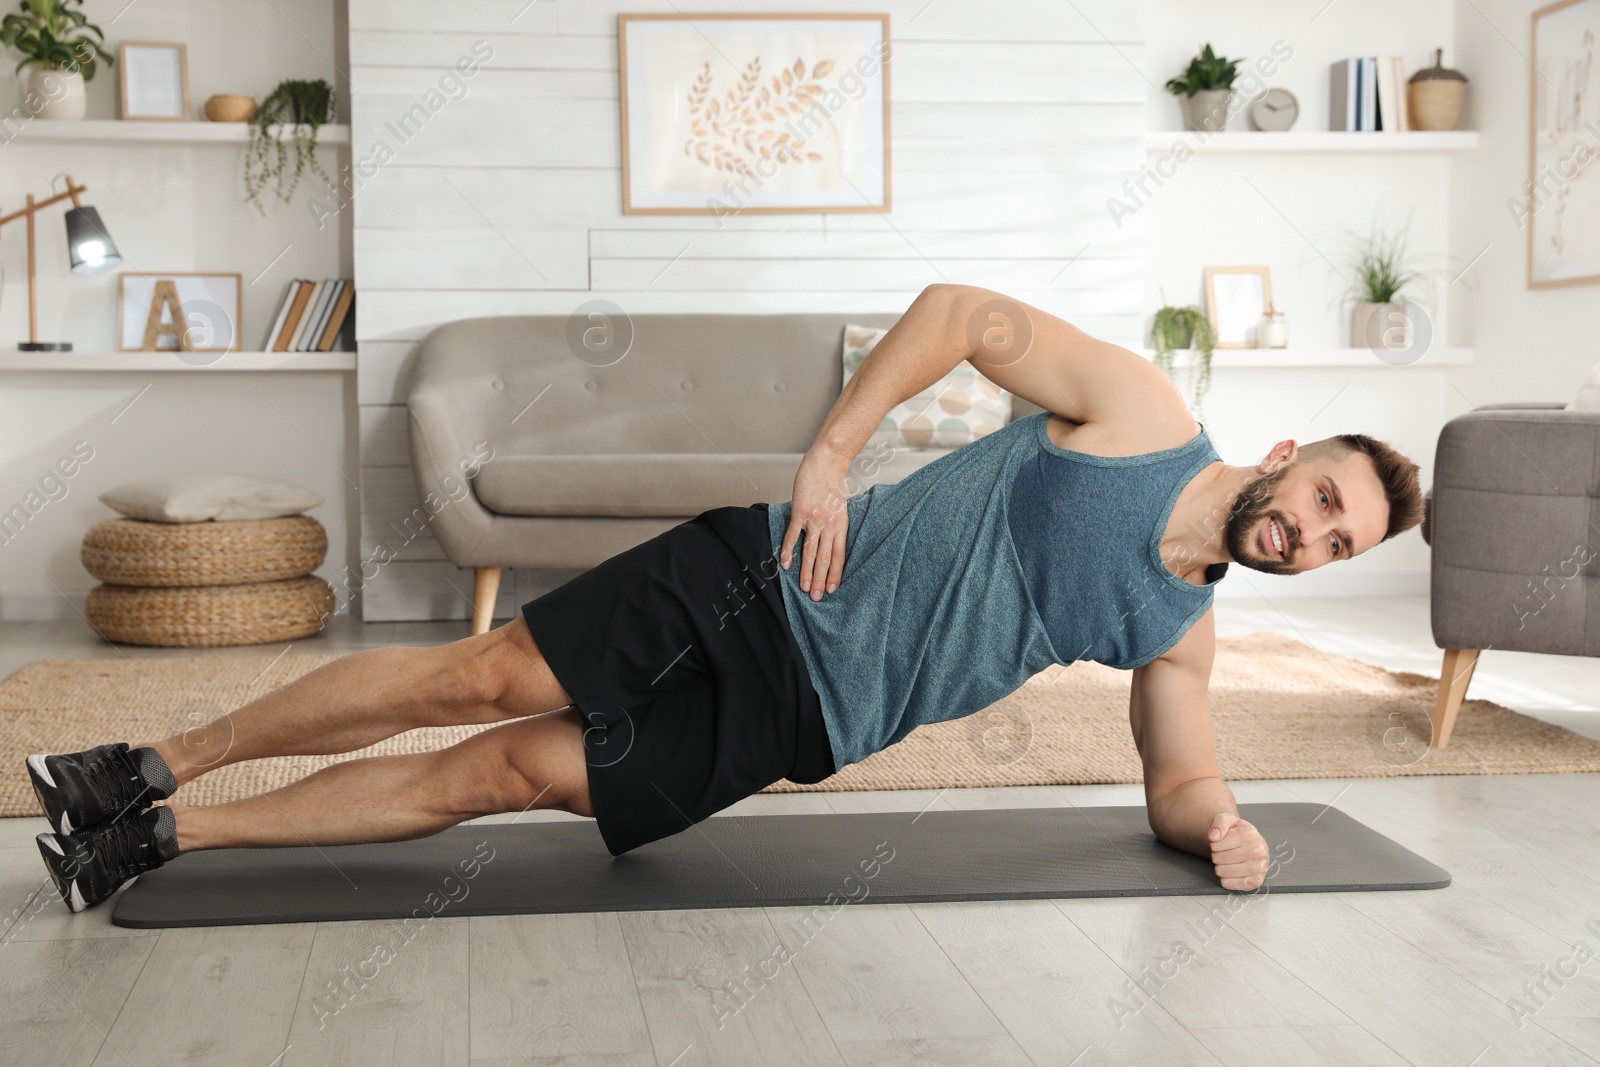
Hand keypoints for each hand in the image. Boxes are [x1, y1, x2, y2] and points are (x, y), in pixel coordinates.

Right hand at [780, 450, 851, 600]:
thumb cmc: (833, 484)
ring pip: (810, 551)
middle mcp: (829, 525)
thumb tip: (831, 543)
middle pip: (824, 558)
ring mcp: (814, 519)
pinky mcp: (800, 512)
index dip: (835, 574)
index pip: (839, 556)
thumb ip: (836, 525)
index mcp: (841, 525)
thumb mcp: (842, 507)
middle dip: (820, 579)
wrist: (826, 464)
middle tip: (816, 597)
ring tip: (804, 588)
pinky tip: (785, 564)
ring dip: (806, 571)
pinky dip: (788, 550)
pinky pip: (792, 535)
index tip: (831, 590)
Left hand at [1208, 812, 1268, 890]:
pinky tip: (1233, 871)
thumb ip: (1219, 823)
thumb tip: (1213, 837)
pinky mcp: (1255, 882)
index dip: (1214, 844)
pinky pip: (1227, 884)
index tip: (1222, 842)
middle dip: (1217, 855)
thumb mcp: (1228, 820)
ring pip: (1221, 871)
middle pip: (1218, 859)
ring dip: (1221, 867)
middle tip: (1226, 852)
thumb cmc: (1238, 833)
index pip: (1215, 845)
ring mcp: (1258, 869)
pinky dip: (1226, 878)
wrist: (1253, 844)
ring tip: (1230, 860)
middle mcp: (1257, 852)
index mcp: (1250, 835)